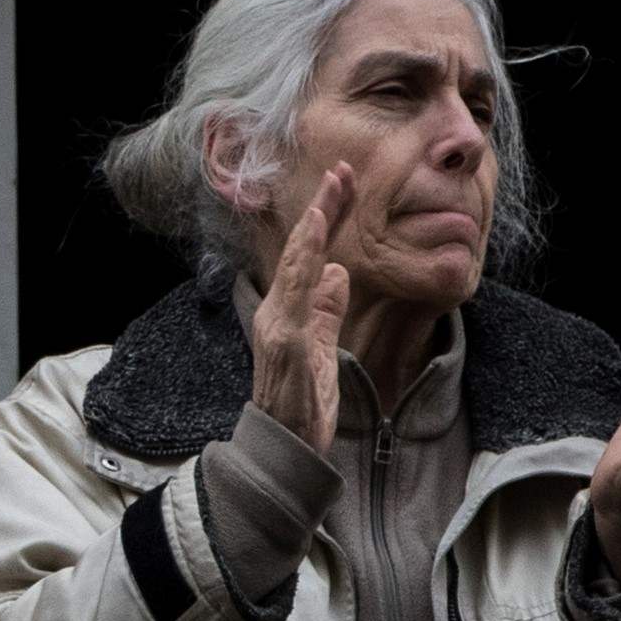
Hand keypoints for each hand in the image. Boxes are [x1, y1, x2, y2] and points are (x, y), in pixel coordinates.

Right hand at [248, 166, 351, 455]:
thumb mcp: (323, 349)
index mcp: (288, 314)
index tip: (343, 185)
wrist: (285, 449)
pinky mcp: (286, 346)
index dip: (326, 219)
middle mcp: (277, 315)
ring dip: (315, 229)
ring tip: (331, 194)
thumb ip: (327, 311)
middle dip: (322, 209)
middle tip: (342, 171)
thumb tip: (338, 273)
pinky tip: (319, 246)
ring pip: (297, 267)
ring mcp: (279, 329)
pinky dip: (306, 268)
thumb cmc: (301, 405)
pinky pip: (297, 298)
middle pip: (301, 252)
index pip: (309, 257)